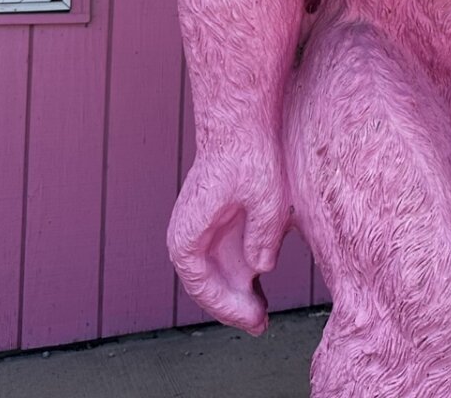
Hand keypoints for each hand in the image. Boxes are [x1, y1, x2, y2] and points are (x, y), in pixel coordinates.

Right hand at [167, 139, 289, 333]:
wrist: (238, 124)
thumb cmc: (248, 157)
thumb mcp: (266, 197)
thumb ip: (263, 236)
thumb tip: (260, 268)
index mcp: (187, 235)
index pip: (202, 286)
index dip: (228, 308)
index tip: (254, 319)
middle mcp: (184, 237)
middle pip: (205, 287)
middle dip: (231, 308)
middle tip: (261, 324)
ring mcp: (196, 232)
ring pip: (212, 276)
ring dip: (234, 295)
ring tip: (261, 313)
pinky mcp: (211, 225)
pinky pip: (220, 260)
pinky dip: (237, 276)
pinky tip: (259, 287)